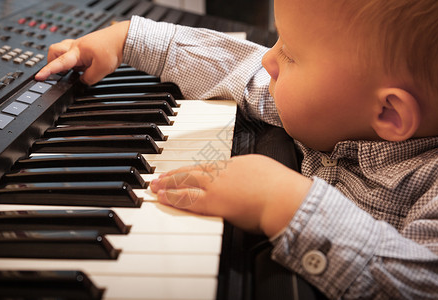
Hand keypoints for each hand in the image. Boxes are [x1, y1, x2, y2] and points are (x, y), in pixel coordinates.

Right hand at [35, 21, 130, 84]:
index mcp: (77, 52)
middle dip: (52, 62)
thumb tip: (82, 82)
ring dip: (67, 63)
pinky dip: (76, 62)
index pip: (59, 63)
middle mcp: (75, 47)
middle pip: (53, 51)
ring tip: (78, 70)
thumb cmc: (112, 48)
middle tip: (59, 73)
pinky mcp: (85, 48)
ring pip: (63, 52)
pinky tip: (87, 66)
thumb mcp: (102, 70)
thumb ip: (89, 79)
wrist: (122, 38)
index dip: (48, 71)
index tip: (39, 77)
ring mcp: (79, 46)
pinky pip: (74, 55)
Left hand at [150, 154, 312, 236]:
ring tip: (155, 186)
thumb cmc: (282, 189)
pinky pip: (187, 199)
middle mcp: (224, 172)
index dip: (193, 169)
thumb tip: (251, 179)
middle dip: (174, 174)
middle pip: (193, 171)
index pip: (209, 166)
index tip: (184, 171)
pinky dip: (172, 197)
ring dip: (168, 184)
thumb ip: (254, 174)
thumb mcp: (267, 172)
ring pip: (186, 183)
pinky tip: (163, 197)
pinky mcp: (213, 203)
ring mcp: (217, 186)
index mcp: (238, 163)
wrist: (283, 198)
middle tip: (159, 177)